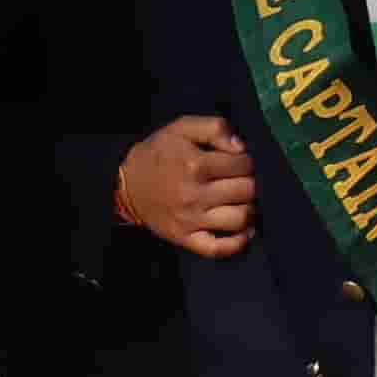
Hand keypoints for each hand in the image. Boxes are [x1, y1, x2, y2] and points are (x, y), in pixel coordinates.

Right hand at [115, 114, 257, 257]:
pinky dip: (238, 242)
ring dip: (249, 209)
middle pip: (246, 191)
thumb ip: (215, 128)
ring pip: (240, 218)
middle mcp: (194, 194)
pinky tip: (244, 230)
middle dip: (250, 182)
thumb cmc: (159, 153)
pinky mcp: (185, 238)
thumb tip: (241, 147)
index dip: (246, 161)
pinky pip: (219, 248)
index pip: (243, 165)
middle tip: (241, 181)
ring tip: (242, 201)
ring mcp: (190, 220)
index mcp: (195, 164)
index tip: (238, 162)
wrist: (127, 183)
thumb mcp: (182, 128)